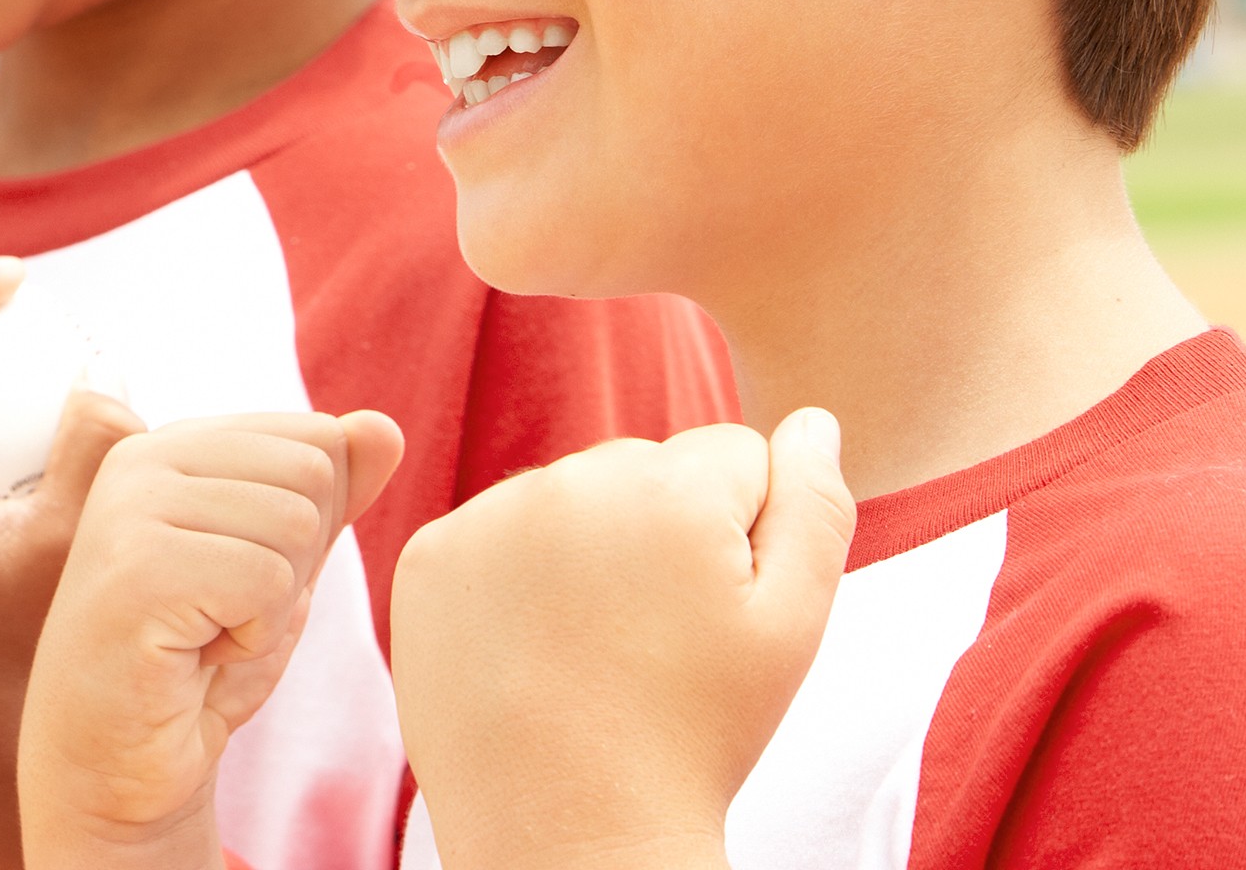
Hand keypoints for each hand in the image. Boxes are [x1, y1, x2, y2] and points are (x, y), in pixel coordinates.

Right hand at [18, 410, 403, 869]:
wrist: (116, 771)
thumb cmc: (194, 670)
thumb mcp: (283, 571)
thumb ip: (331, 496)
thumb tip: (385, 426)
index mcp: (173, 446)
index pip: (314, 436)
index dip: (309, 528)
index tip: (238, 582)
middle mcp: (142, 459)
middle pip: (312, 474)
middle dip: (295, 564)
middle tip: (221, 617)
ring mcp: (130, 508)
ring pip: (294, 525)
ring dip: (272, 608)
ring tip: (204, 635)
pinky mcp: (136, 568)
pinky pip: (267, 581)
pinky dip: (252, 638)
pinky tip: (194, 657)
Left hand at [388, 410, 854, 869]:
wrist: (571, 832)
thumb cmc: (696, 734)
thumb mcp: (792, 627)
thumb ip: (815, 505)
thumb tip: (814, 417)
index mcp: (670, 485)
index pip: (734, 454)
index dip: (743, 536)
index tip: (716, 611)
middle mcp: (570, 477)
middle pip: (643, 467)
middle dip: (661, 530)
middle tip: (656, 639)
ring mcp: (488, 513)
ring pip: (568, 497)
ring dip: (587, 548)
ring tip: (596, 648)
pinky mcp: (429, 554)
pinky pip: (493, 532)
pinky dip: (512, 576)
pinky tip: (532, 648)